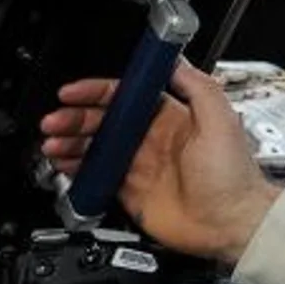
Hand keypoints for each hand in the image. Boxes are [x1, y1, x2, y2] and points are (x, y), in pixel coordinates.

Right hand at [39, 58, 280, 263]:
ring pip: (94, 147)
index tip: (74, 92)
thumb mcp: (221, 121)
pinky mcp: (130, 192)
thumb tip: (174, 60)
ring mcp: (139, 165)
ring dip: (69, 142)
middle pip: (103, 120)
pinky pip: (96, 176)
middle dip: (75, 117)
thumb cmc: (233, 175)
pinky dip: (75, 170)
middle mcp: (152, 138)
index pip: (126, 96)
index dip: (97, 92)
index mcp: (171, 117)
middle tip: (54, 121)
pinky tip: (62, 164)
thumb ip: (198, 87)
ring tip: (51, 143)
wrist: (231, 223)